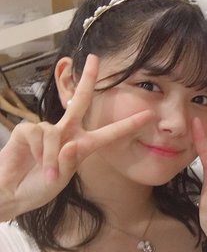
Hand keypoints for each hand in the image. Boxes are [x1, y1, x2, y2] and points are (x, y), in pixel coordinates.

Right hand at [0, 55, 152, 218]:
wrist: (11, 193)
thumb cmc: (38, 187)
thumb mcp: (61, 179)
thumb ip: (68, 163)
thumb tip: (70, 144)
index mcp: (82, 145)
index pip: (109, 133)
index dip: (128, 124)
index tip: (149, 115)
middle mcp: (66, 133)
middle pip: (81, 100)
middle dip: (87, 78)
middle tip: (95, 57)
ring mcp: (45, 130)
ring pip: (54, 133)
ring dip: (51, 156)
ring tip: (47, 173)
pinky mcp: (26, 130)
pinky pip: (38, 134)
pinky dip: (39, 152)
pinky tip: (33, 161)